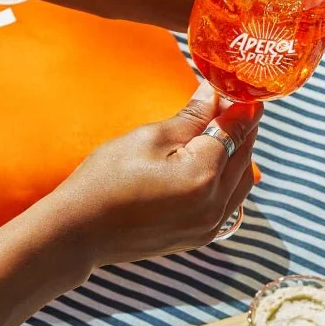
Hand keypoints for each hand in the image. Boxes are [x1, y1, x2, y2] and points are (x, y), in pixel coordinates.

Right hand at [49, 82, 261, 267]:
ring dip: (239, 153)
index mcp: (203, 174)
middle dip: (243, 127)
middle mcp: (215, 204)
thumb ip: (192, 116)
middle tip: (232, 103)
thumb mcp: (149, 137)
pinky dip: (230, 179)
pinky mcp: (201, 236)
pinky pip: (231, 202)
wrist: (79, 232)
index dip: (243, 107)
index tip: (245, 90)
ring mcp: (209, 224)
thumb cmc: (106, 179)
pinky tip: (216, 163)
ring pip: (242, 180)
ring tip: (224, 130)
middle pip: (245, 155)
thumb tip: (215, 93)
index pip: (237, 130)